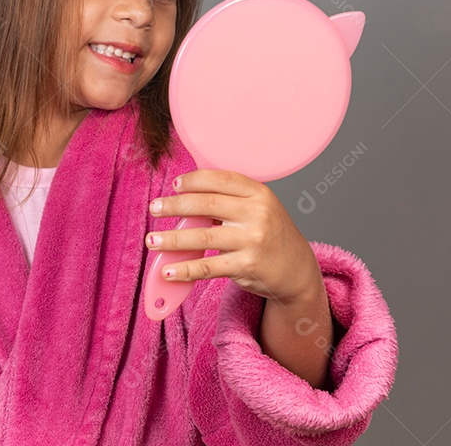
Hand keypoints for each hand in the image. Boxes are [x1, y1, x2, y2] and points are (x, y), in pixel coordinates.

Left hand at [145, 168, 323, 304]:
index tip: (174, 185)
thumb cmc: (270, 234)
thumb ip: (229, 200)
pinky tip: (168, 270)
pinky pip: (208, 267)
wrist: (297, 270)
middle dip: (175, 206)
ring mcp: (252, 241)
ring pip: (202, 237)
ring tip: (152, 240)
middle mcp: (257, 214)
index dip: (194, 180)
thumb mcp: (258, 208)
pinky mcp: (246, 267)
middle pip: (207, 205)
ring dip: (172, 240)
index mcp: (259, 193)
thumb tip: (184, 197)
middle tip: (155, 208)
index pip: (220, 180)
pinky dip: (185, 269)